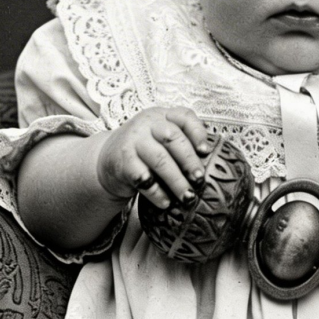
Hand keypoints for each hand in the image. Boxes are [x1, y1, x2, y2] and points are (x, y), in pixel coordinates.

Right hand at [95, 105, 212, 209]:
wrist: (107, 158)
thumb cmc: (144, 150)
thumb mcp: (160, 137)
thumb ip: (182, 141)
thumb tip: (210, 160)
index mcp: (162, 115)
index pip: (184, 116)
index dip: (197, 132)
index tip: (206, 151)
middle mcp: (147, 124)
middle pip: (173, 138)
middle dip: (190, 161)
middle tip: (200, 180)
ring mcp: (133, 141)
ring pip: (160, 160)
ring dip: (177, 181)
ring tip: (188, 197)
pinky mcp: (122, 162)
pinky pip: (143, 178)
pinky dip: (157, 193)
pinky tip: (166, 202)